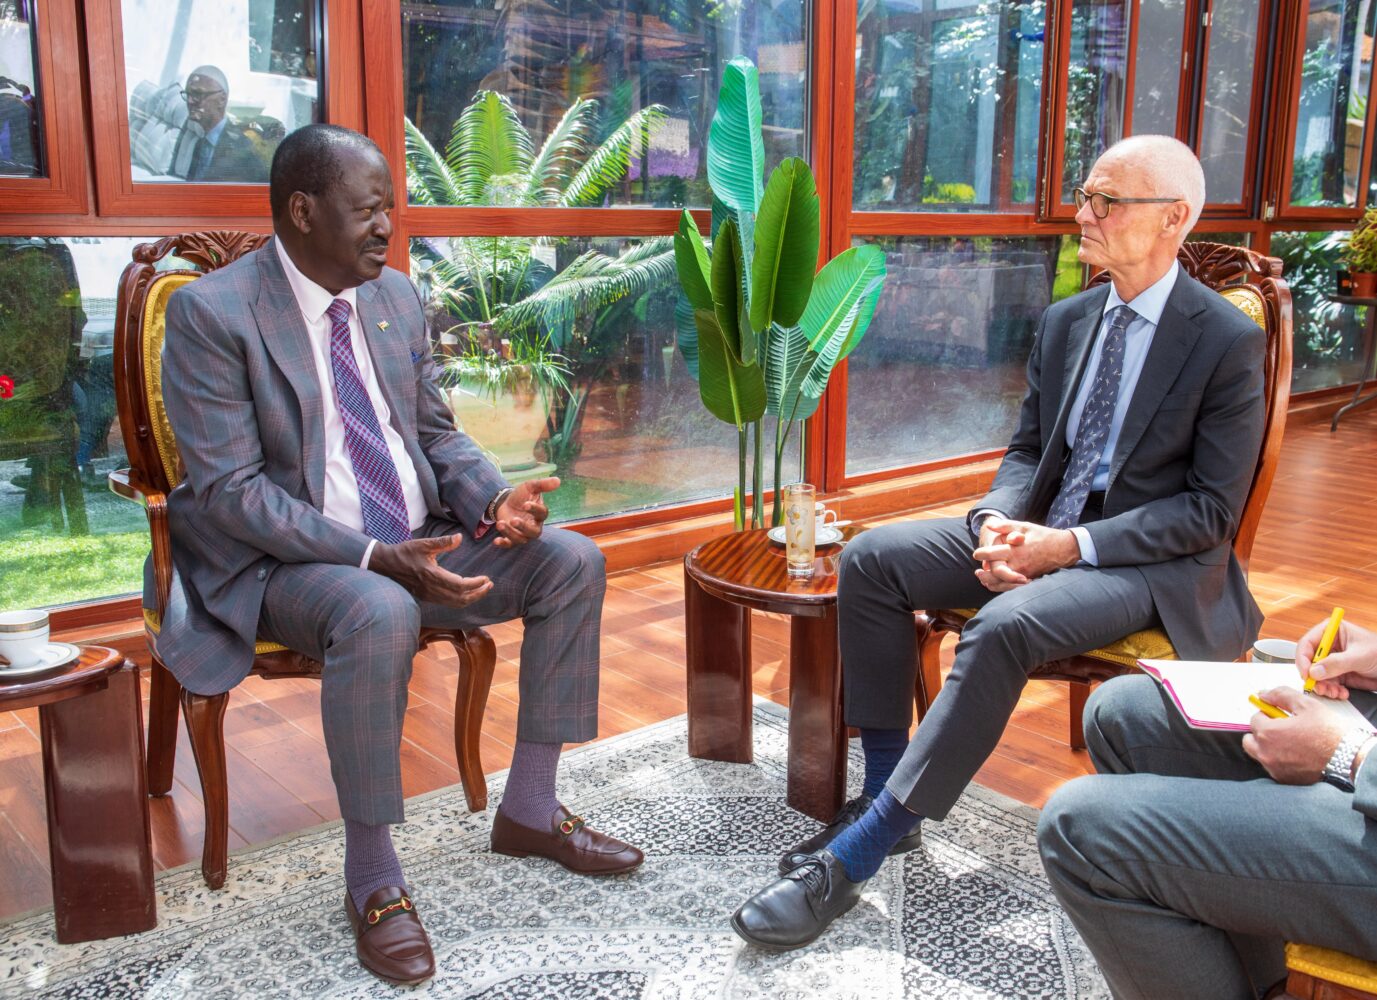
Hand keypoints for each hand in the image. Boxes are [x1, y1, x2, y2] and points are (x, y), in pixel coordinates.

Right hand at [369, 535, 492, 606]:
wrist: (386, 565)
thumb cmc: (404, 552)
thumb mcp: (423, 543)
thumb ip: (443, 542)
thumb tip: (460, 537)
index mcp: (432, 575)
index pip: (460, 585)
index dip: (475, 584)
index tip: (486, 578)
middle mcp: (431, 589)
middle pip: (460, 598)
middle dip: (478, 593)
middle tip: (489, 585)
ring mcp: (428, 595)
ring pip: (455, 603)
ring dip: (471, 598)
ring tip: (482, 589)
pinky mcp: (426, 597)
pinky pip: (448, 603)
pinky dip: (461, 600)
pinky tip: (467, 592)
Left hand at [493, 476, 558, 548]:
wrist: (507, 501)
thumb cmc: (522, 495)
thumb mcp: (531, 487)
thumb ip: (543, 484)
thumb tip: (558, 480)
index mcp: (540, 514)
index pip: (542, 514)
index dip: (535, 510)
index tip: (525, 504)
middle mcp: (534, 526)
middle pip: (534, 532)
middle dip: (523, 527)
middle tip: (513, 520)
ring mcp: (523, 533)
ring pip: (521, 539)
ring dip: (510, 533)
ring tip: (500, 523)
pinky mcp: (511, 538)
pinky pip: (510, 544)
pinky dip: (503, 544)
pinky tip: (496, 540)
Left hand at [973, 516, 1079, 590]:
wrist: (1063, 548)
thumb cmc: (1042, 535)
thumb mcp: (1024, 526)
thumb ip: (1006, 526)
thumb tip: (989, 525)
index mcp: (1015, 550)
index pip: (992, 554)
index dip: (981, 554)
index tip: (976, 554)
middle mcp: (1019, 563)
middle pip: (995, 573)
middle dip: (984, 574)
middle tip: (977, 572)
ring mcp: (1024, 573)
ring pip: (1003, 583)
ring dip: (991, 583)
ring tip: (983, 580)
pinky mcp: (1030, 579)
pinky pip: (1012, 587)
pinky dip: (1002, 587)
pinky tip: (995, 585)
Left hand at [1242, 687, 1371, 783]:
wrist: (1349, 757)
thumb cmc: (1329, 732)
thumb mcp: (1306, 705)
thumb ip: (1281, 695)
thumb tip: (1263, 694)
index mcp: (1268, 733)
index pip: (1255, 719)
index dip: (1268, 714)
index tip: (1280, 715)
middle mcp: (1266, 753)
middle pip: (1251, 739)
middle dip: (1262, 732)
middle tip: (1282, 729)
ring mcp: (1274, 768)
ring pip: (1259, 754)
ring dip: (1268, 746)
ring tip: (1290, 742)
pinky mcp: (1284, 779)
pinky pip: (1272, 767)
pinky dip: (1278, 760)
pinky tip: (1296, 755)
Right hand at [1297, 619, 1376, 699]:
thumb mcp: (1360, 656)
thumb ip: (1336, 663)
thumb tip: (1314, 671)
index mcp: (1332, 632)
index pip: (1308, 643)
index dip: (1303, 659)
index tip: (1306, 673)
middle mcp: (1329, 646)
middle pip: (1309, 661)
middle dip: (1314, 677)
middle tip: (1319, 687)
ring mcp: (1333, 661)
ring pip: (1316, 676)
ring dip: (1324, 686)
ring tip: (1334, 692)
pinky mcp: (1338, 674)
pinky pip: (1327, 683)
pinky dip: (1332, 690)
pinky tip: (1342, 692)